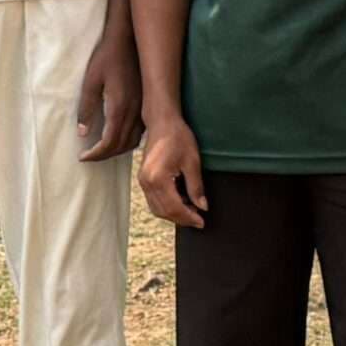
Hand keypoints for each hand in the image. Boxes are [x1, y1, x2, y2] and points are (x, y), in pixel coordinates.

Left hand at [77, 25, 141, 160]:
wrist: (128, 40)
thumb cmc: (107, 58)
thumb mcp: (91, 82)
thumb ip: (86, 108)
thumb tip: (83, 133)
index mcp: (119, 108)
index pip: (109, 142)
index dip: (96, 154)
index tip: (83, 157)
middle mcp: (134, 112)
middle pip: (121, 145)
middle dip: (105, 155)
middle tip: (90, 156)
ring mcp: (143, 108)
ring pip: (133, 140)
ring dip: (118, 149)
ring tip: (103, 149)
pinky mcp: (146, 104)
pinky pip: (140, 131)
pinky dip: (129, 140)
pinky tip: (119, 136)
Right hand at [137, 113, 208, 227]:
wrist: (162, 123)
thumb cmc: (179, 138)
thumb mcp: (193, 162)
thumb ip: (196, 187)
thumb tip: (202, 207)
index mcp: (158, 179)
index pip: (174, 207)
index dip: (189, 217)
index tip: (202, 222)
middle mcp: (146, 183)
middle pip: (164, 211)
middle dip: (182, 219)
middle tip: (198, 220)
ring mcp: (142, 182)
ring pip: (157, 208)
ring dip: (174, 214)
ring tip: (192, 212)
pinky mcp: (143, 179)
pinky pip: (154, 200)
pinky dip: (167, 206)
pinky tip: (181, 202)